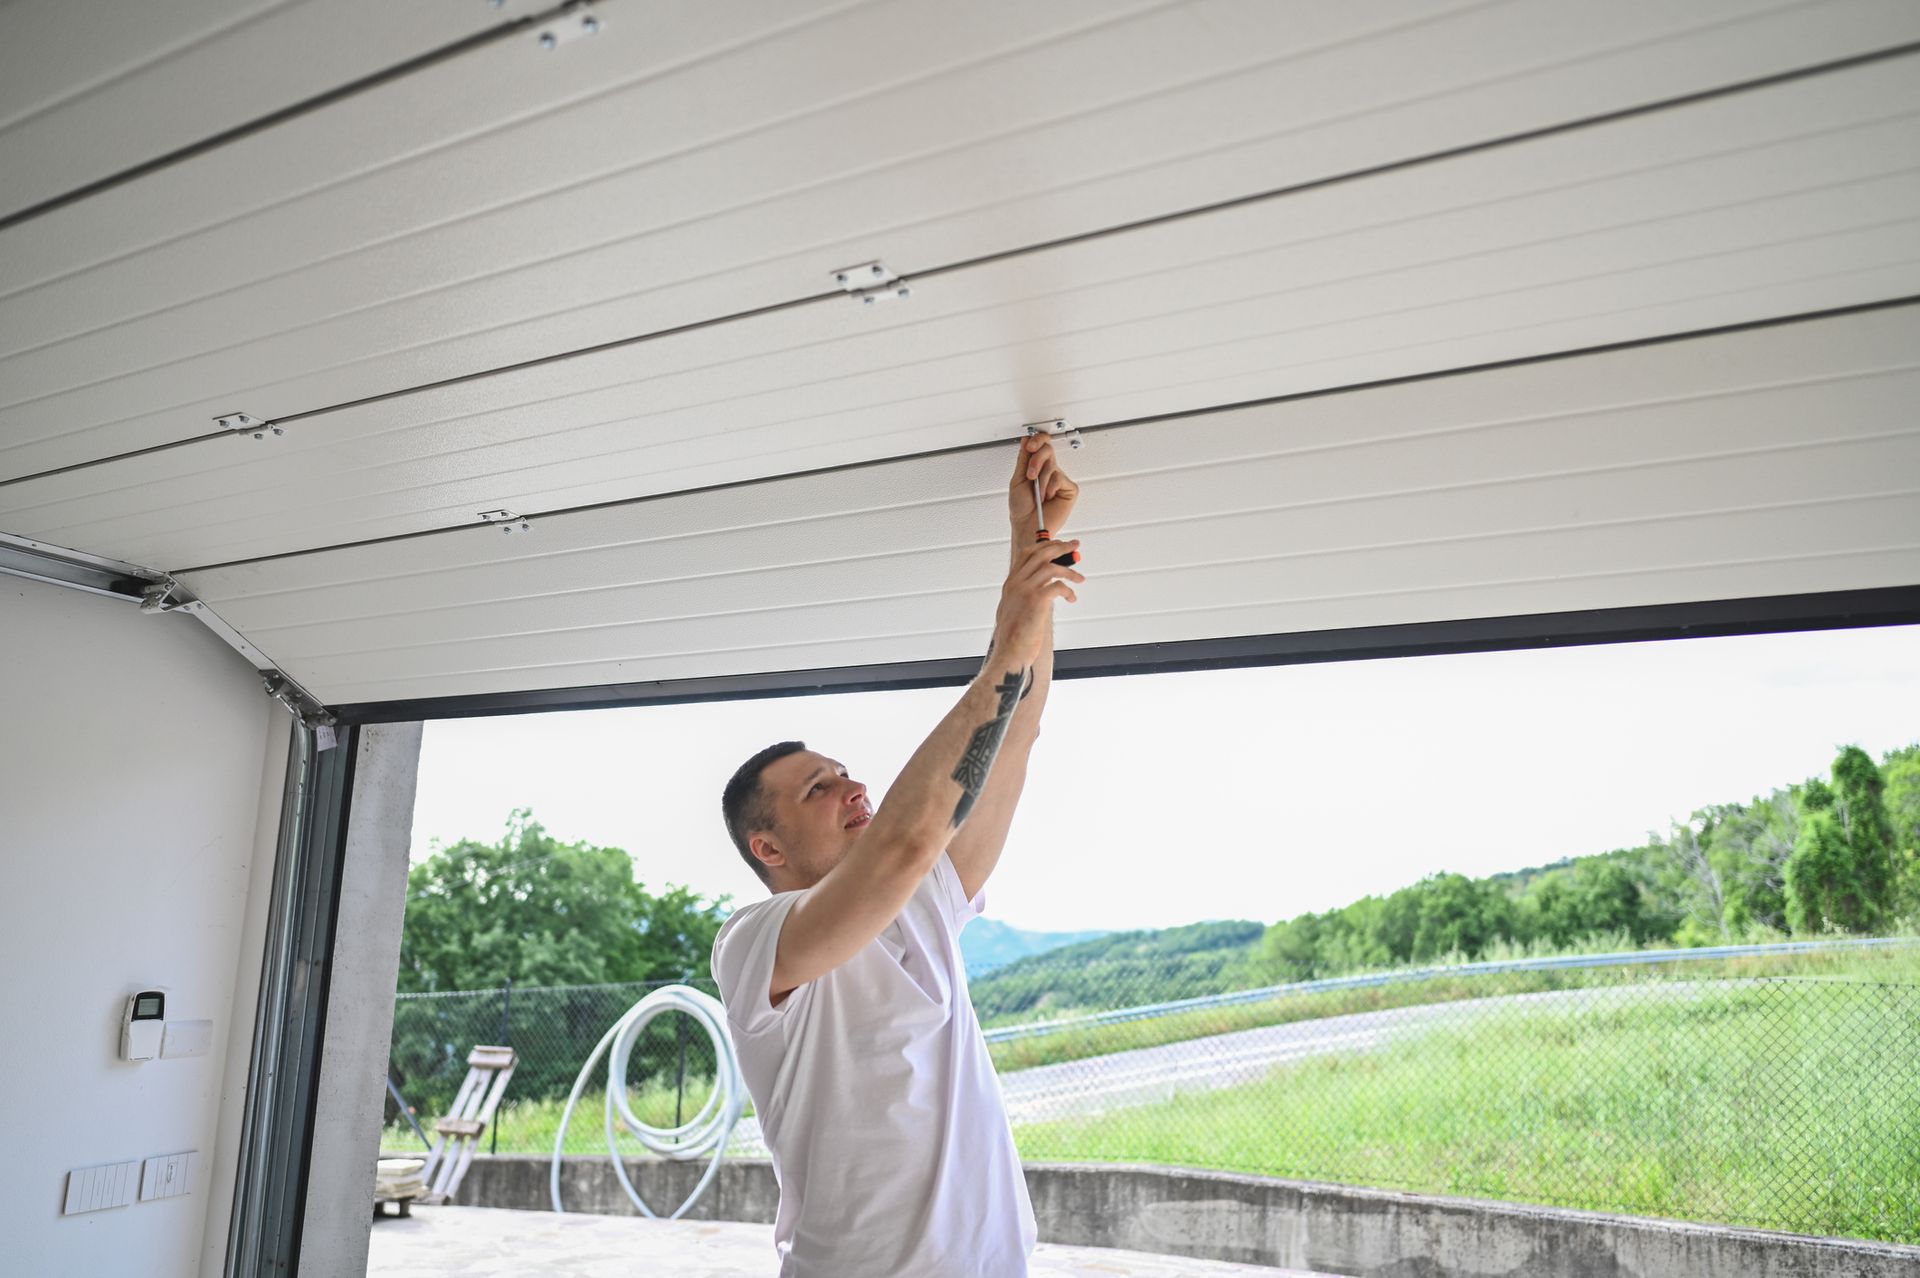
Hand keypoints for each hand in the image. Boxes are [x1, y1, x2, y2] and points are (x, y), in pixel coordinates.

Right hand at [990, 535, 1084, 666]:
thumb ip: (1022, 596)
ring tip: (1080, 579)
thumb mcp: (1013, 610)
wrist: (1009, 653)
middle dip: (1061, 547)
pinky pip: (1058, 586)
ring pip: (1052, 567)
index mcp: (1011, 583)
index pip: (1028, 553)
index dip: (1045, 545)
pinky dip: (1069, 590)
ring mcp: (1025, 591)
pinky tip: (1071, 599)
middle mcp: (1016, 583)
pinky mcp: (1036, 601)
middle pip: (1040, 553)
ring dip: (1070, 571)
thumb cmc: (1014, 637)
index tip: (1059, 544)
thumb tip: (1041, 588)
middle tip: (1075, 546)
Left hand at [1008, 433, 1080, 538]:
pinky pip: (1059, 478)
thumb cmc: (1021, 508)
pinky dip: (1049, 488)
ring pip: (1052, 465)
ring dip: (1040, 480)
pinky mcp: (1069, 489)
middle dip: (1036, 461)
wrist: (1027, 526)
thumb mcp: (1018, 479)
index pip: (1041, 445)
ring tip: (1037, 494)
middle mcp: (1049, 471)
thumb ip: (1023, 459)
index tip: (1030, 445)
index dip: (1037, 440)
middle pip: (1048, 449)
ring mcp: (1059, 480)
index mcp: (1036, 467)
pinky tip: (1047, 497)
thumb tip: (1026, 440)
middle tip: (1030, 475)